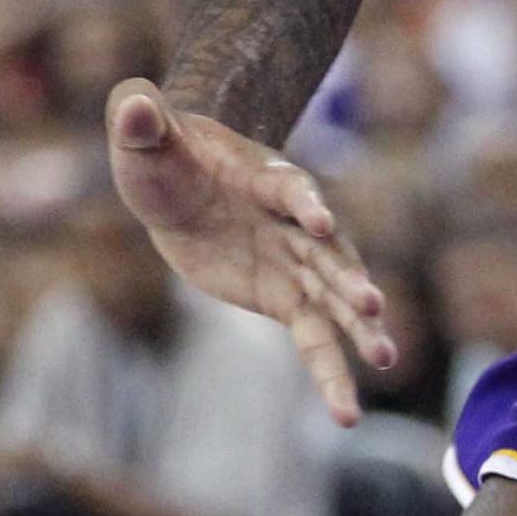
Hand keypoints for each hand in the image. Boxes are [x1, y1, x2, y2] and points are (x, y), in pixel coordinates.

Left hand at [105, 77, 394, 423]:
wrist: (176, 181)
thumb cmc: (161, 151)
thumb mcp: (142, 134)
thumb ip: (140, 118)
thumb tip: (132, 103)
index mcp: (260, 173)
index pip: (286, 186)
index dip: (302, 201)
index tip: (320, 220)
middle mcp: (289, 219)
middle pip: (326, 249)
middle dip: (347, 274)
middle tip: (372, 303)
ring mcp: (293, 261)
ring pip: (333, 298)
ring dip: (358, 325)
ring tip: (384, 358)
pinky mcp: (284, 296)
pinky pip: (314, 338)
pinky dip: (330, 371)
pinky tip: (348, 413)